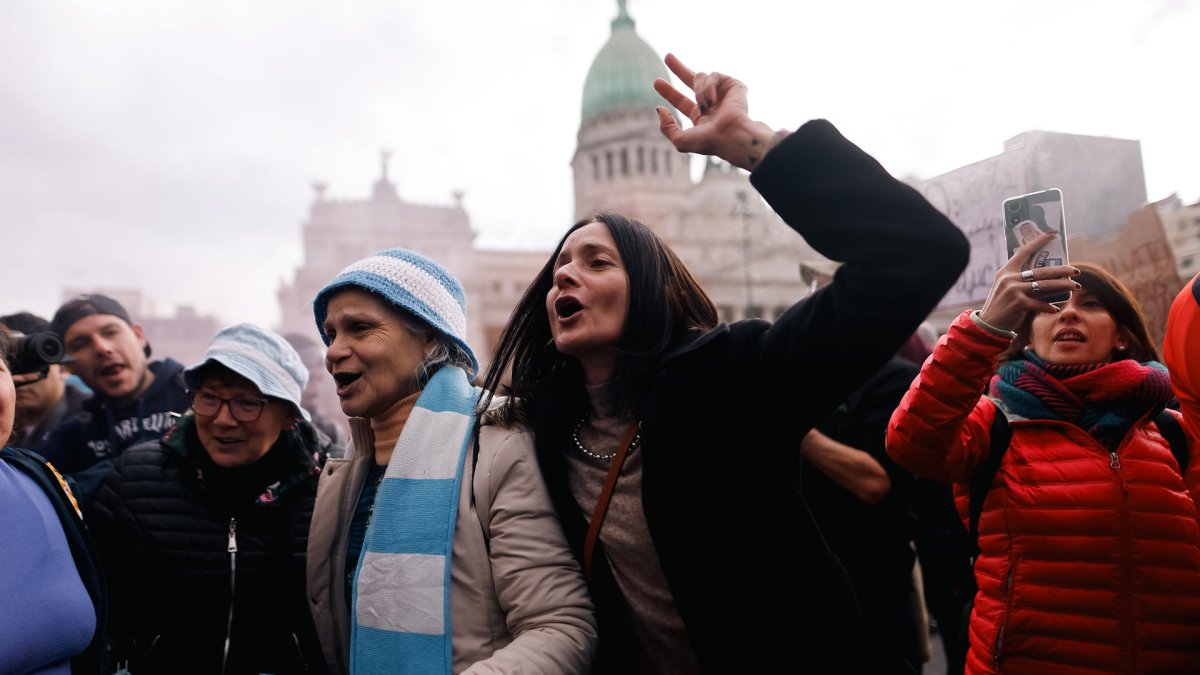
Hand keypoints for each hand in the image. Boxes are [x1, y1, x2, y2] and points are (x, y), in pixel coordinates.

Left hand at [653, 53, 778, 170]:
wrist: (732, 136)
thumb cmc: (709, 141)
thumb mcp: (681, 141)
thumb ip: (666, 127)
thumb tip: (659, 108)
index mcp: (700, 117)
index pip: (681, 101)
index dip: (669, 92)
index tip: (657, 82)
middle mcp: (711, 103)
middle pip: (691, 80)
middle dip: (678, 68)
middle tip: (667, 56)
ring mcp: (722, 93)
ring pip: (699, 77)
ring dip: (698, 92)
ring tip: (706, 106)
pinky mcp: (733, 84)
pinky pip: (713, 75)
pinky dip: (709, 87)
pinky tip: (713, 100)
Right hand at [978, 231, 1079, 330]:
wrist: (988, 324)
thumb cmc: (1001, 304)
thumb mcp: (1006, 287)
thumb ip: (1021, 279)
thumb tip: (1046, 276)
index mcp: (1006, 270)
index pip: (1024, 251)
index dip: (1039, 241)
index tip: (1053, 233)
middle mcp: (1010, 278)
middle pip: (1042, 271)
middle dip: (1062, 270)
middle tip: (1076, 271)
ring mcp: (1014, 290)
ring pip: (1045, 285)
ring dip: (1063, 286)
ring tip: (1076, 286)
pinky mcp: (1018, 304)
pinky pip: (1039, 303)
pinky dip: (1049, 307)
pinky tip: (1055, 309)